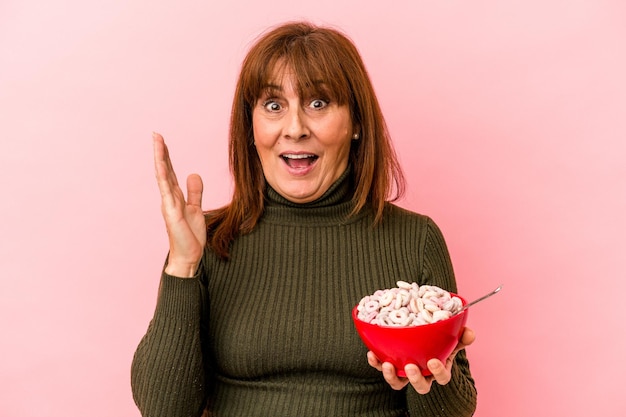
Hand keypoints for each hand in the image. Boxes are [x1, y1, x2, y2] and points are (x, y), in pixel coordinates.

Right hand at [153, 132, 205, 276]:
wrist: (189, 256)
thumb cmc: (190, 236)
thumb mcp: (196, 209)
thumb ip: (194, 192)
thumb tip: (193, 173)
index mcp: (175, 196)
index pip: (169, 172)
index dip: (166, 156)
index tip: (163, 140)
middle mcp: (169, 198)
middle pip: (164, 170)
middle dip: (160, 152)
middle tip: (156, 134)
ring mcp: (168, 204)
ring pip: (162, 176)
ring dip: (160, 159)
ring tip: (157, 142)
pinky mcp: (171, 212)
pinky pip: (166, 190)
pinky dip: (163, 176)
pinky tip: (161, 164)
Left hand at [367, 327, 474, 393]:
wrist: (422, 341)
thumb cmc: (438, 343)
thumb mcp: (451, 339)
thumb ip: (460, 336)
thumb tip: (469, 333)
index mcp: (438, 369)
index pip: (442, 377)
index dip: (438, 372)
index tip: (433, 361)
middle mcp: (422, 375)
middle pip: (420, 386)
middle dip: (415, 378)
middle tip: (410, 367)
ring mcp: (405, 373)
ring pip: (398, 383)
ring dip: (391, 376)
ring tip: (388, 364)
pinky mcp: (390, 367)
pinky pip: (382, 368)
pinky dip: (377, 363)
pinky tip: (372, 354)